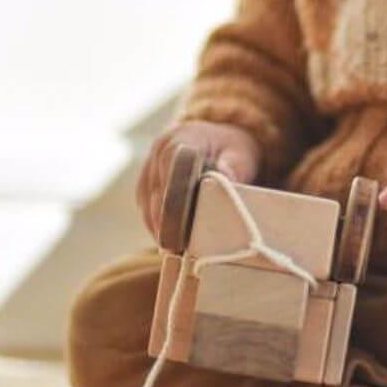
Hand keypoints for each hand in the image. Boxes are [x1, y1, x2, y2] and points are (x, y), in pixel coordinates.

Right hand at [135, 120, 261, 241]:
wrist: (220, 142)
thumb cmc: (233, 150)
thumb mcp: (242, 154)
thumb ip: (235, 165)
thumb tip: (226, 177)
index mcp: (183, 138)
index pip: (173, 169)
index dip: (177, 199)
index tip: (183, 227)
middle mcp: (161, 148)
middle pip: (158, 190)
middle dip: (167, 220)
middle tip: (179, 248)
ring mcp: (149, 163)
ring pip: (147, 200)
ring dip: (158, 224)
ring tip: (174, 248)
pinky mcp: (145, 179)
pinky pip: (144, 204)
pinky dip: (154, 222)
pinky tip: (167, 238)